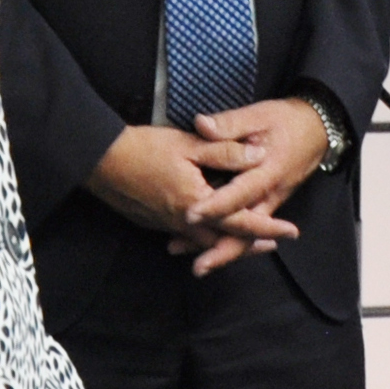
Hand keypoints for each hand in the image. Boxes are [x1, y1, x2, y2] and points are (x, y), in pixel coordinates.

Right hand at [85, 123, 299, 271]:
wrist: (98, 160)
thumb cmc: (142, 148)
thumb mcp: (189, 144)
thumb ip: (226, 151)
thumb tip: (260, 154)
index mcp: (197, 204)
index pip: (241, 222)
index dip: (268, 227)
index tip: (291, 231)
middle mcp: (183, 222)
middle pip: (225, 241)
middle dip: (251, 244)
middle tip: (274, 244)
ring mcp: (166, 225)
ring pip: (205, 242)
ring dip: (228, 242)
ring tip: (247, 241)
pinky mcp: (153, 222)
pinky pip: (186, 236)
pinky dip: (204, 237)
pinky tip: (208, 230)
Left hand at [170, 97, 327, 275]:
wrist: (315, 131)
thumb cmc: (285, 121)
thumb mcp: (258, 115)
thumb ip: (229, 124)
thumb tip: (201, 125)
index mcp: (268, 171)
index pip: (240, 194)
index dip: (216, 206)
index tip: (191, 214)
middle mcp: (271, 195)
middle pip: (248, 230)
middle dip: (223, 250)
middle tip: (198, 267)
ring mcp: (270, 204)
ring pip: (248, 236)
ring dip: (223, 252)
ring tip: (198, 266)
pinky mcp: (267, 206)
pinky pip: (249, 230)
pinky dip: (230, 242)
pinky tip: (206, 248)